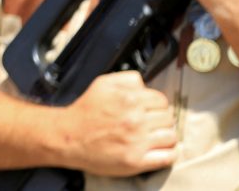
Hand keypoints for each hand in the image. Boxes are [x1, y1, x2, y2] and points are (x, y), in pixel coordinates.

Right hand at [58, 71, 176, 175]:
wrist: (68, 136)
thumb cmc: (84, 112)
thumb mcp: (102, 84)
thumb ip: (127, 79)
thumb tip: (145, 84)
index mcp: (129, 99)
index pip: (161, 100)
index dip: (156, 105)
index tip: (150, 110)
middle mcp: (135, 120)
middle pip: (168, 118)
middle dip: (160, 120)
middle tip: (150, 124)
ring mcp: (137, 141)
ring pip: (171, 136)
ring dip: (165, 136)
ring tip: (153, 137)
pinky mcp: (136, 161)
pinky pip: (168, 157)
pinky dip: (168, 154)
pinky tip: (159, 150)